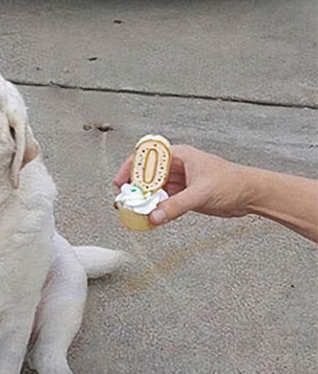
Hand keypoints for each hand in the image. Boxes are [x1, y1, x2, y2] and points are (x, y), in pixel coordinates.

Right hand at [114, 144, 250, 226]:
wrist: (251, 195)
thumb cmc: (233, 182)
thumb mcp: (201, 193)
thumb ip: (176, 206)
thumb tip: (155, 216)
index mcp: (178, 155)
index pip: (146, 157)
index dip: (130, 168)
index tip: (121, 183)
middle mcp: (176, 166)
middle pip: (146, 175)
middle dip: (134, 188)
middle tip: (125, 201)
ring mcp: (179, 181)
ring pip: (153, 189)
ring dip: (144, 200)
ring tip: (135, 211)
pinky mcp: (183, 196)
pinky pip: (163, 202)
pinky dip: (155, 209)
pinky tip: (150, 217)